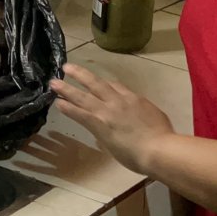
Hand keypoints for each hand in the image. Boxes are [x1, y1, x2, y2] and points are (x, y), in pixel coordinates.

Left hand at [49, 63, 175, 174]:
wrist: (158, 148)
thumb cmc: (163, 137)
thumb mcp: (155, 117)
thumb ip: (142, 114)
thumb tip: (136, 118)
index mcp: (134, 99)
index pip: (116, 86)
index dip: (104, 84)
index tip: (98, 83)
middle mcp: (119, 101)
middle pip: (96, 83)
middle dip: (81, 75)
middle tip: (67, 67)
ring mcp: (107, 111)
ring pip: (84, 96)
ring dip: (67, 88)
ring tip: (54, 83)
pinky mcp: (99, 124)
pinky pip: (80, 113)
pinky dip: (68, 107)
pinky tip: (58, 104)